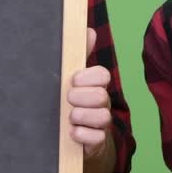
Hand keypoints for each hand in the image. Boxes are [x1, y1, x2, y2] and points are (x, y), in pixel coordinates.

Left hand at [69, 27, 112, 157]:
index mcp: (95, 85)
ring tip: (69, 116)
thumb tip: (88, 30)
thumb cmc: (72, 103)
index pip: (102, 75)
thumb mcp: (72, 80)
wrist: (71, 137)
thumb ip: (79, 55)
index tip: (73, 80)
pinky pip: (97, 138)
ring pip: (103, 117)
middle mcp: (101, 103)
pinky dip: (83, 135)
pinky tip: (71, 133)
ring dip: (82, 116)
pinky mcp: (96, 143)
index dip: (89, 76)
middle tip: (68, 98)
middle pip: (102, 95)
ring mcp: (99, 124)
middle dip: (83, 96)